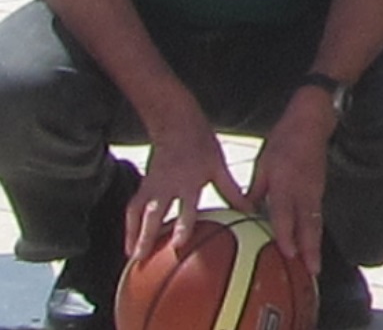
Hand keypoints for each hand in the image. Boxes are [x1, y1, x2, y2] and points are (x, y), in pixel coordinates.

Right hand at [125, 110, 245, 259]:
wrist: (177, 126)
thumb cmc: (201, 146)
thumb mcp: (220, 166)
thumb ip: (232, 190)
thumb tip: (250, 210)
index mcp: (189, 182)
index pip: (186, 208)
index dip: (182, 226)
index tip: (178, 245)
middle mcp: (167, 186)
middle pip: (154, 215)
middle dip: (147, 237)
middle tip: (142, 259)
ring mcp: (152, 187)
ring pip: (138, 214)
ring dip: (133, 235)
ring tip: (131, 258)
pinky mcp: (143, 186)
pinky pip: (133, 208)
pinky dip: (129, 226)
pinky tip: (129, 243)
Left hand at [247, 91, 335, 267]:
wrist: (311, 123)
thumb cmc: (284, 141)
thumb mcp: (263, 163)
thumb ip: (255, 190)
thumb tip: (244, 211)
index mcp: (286, 183)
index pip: (286, 215)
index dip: (287, 235)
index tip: (288, 253)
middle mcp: (304, 191)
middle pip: (309, 226)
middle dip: (310, 250)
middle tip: (312, 270)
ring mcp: (315, 191)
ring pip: (316, 223)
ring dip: (314, 245)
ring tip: (314, 264)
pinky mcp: (320, 190)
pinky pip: (317, 215)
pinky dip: (315, 232)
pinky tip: (312, 243)